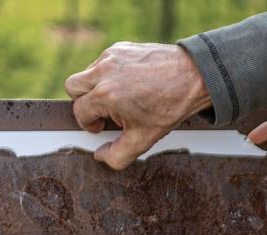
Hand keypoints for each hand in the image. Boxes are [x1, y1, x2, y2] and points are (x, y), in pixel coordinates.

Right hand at [65, 42, 212, 169]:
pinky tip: (128, 84)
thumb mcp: (143, 140)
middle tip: (103, 111)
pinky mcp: (121, 47)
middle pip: (72, 87)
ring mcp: (112, 56)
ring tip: (119, 98)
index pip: (79, 111)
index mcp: (106, 94)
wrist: (194, 77)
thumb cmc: (170, 106)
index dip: (89, 124)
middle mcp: (104, 71)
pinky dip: (109, 74)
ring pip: (87, 73)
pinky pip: (103, 62)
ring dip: (95, 87)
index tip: (101, 127)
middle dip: (84, 102)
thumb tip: (100, 156)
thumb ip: (116, 156)